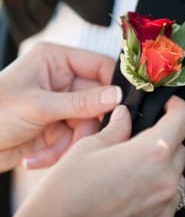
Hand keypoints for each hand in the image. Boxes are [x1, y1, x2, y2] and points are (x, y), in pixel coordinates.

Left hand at [0, 42, 119, 171]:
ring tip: (50, 150)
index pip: (100, 66)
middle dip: (87, 123)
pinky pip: (75, 137)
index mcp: (57, 61)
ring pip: (88, 122)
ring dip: (72, 141)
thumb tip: (116, 96)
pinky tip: (36, 155)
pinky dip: (60, 150)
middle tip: (79, 137)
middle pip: (97, 99)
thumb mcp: (39, 105)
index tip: (116, 106)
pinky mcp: (60, 124)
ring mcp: (62, 103)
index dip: (111, 86)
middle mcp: (63, 80)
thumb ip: (81, 102)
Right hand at [9, 96, 184, 216]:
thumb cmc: (70, 188)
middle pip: (181, 145)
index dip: (177, 106)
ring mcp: (164, 203)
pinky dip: (161, 182)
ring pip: (178, 170)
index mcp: (151, 153)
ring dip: (165, 160)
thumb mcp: (91, 145)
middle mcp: (165, 179)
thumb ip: (117, 126)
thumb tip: (125, 114)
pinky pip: (171, 193)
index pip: (182, 119)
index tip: (169, 105)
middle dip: (167, 134)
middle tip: (145, 133)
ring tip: (139, 161)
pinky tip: (138, 182)